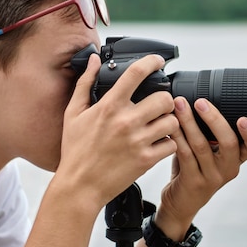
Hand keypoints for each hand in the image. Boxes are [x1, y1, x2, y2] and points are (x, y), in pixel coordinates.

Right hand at [56, 53, 178, 208]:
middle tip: (159, 104)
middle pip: (165, 98)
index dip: (152, 62)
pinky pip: (171, 144)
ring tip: (159, 124)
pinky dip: (168, 143)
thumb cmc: (76, 151)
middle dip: (165, 99)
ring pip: (172, 121)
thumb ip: (85, 83)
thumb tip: (94, 60)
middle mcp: (126, 121)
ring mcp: (138, 141)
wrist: (79, 186)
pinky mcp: (146, 160)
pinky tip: (157, 143)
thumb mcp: (74, 113)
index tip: (158, 61)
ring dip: (169, 121)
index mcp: (109, 106)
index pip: (136, 73)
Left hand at [154, 96, 246, 239]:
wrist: (181, 203)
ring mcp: (212, 177)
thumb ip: (210, 132)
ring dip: (189, 122)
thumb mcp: (210, 152)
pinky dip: (177, 136)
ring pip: (202, 145)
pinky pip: (185, 154)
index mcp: (237, 158)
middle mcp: (229, 168)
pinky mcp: (193, 182)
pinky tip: (170, 125)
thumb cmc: (195, 169)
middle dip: (214, 119)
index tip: (243, 118)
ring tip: (179, 105)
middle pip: (229, 142)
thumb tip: (201, 96)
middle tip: (200, 102)